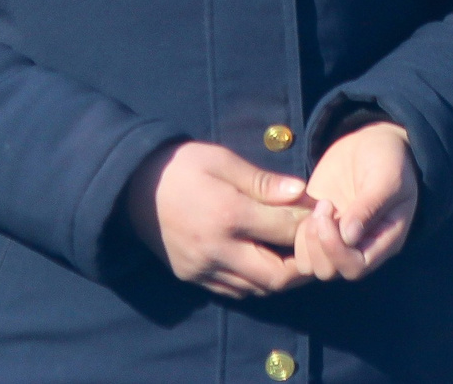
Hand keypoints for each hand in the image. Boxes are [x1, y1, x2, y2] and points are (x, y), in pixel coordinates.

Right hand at [126, 141, 313, 297]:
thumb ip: (262, 181)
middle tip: (313, 242)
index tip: (322, 212)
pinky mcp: (192, 278)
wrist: (130, 186)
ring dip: (280, 274)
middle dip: (302, 263)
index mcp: (227, 215)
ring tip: (291, 251)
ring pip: (257, 289)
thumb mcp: (222, 160)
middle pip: (276, 276)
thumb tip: (302, 192)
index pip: (285, 229)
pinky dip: (255, 281)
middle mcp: (216, 250)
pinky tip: (261, 260)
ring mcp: (202, 269)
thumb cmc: (182, 165)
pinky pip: (235, 291)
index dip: (310, 222)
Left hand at [293, 121, 417, 281]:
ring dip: (306, 240)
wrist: (376, 144)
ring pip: (310, 264)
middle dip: (318, 243)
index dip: (336, 251)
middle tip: (323, 207)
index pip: (355, 267)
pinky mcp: (318, 225)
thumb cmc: (390, 161)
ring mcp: (336, 237)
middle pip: (329, 270)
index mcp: (382, 242)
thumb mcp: (387, 179)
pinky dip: (297, 232)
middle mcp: (358, 247)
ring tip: (317, 208)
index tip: (329, 216)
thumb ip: (369, 207)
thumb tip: (349, 236)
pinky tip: (308, 207)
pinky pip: (300, 245)